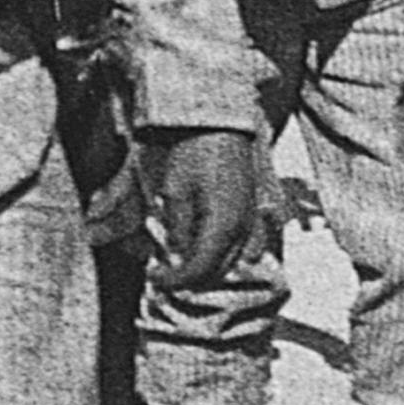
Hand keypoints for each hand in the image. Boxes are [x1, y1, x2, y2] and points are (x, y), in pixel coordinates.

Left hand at [143, 126, 260, 288]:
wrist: (220, 124)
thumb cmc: (196, 152)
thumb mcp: (176, 192)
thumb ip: (178, 230)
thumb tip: (175, 257)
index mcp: (223, 225)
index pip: (199, 269)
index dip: (174, 280)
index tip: (153, 277)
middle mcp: (242, 228)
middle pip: (216, 272)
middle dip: (189, 278)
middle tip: (163, 272)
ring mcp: (250, 222)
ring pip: (229, 262)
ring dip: (204, 268)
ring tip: (178, 259)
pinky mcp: (250, 213)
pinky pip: (239, 247)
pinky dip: (217, 255)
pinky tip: (198, 245)